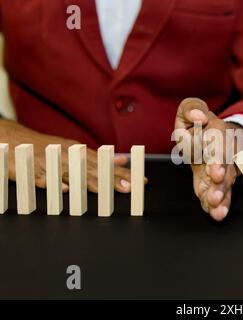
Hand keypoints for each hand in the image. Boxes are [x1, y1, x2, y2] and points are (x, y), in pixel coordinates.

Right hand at [0, 119, 144, 192]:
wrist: (10, 138)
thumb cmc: (46, 147)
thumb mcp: (75, 149)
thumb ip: (99, 157)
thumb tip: (124, 161)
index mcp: (79, 152)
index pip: (106, 164)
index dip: (123, 173)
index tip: (139, 181)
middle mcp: (68, 155)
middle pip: (93, 169)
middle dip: (111, 178)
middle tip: (128, 187)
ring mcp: (50, 162)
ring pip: (72, 173)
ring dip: (89, 182)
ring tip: (104, 190)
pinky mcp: (31, 170)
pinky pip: (43, 178)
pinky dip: (54, 184)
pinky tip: (64, 189)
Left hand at [175, 98, 242, 220]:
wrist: (213, 138)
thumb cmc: (199, 125)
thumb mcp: (191, 109)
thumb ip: (191, 108)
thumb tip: (198, 117)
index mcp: (218, 136)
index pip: (221, 149)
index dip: (219, 161)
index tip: (216, 173)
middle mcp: (225, 156)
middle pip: (226, 172)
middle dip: (221, 185)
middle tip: (215, 196)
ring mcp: (222, 173)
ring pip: (225, 187)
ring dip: (221, 199)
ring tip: (217, 211)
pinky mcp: (216, 185)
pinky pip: (220, 197)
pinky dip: (218, 207)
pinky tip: (216, 215)